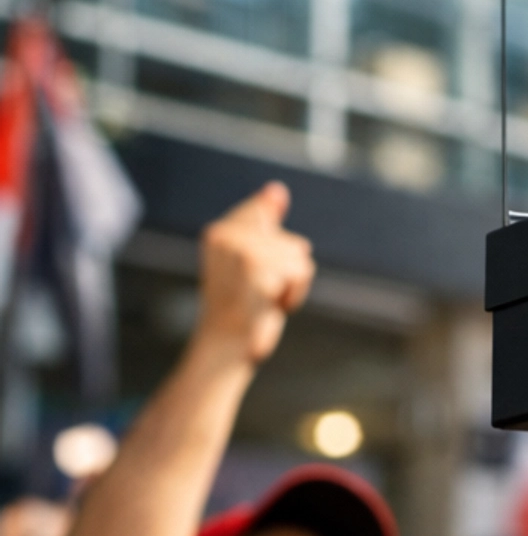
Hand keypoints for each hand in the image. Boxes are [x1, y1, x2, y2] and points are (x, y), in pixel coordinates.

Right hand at [198, 184, 313, 365]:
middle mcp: (226, 238)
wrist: (225, 347)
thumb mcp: (251, 259)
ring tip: (265, 300)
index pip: (268, 219)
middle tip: (259, 293)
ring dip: (291, 285)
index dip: (273, 253)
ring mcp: (241, 255)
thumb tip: (277, 189)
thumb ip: (263, 222)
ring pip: (300, 257)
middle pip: (293, 243)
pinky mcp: (258, 275)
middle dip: (287, 271)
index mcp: (219, 231)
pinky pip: (301, 271)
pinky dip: (294, 294)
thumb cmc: (240, 304)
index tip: (249, 276)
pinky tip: (272, 307)